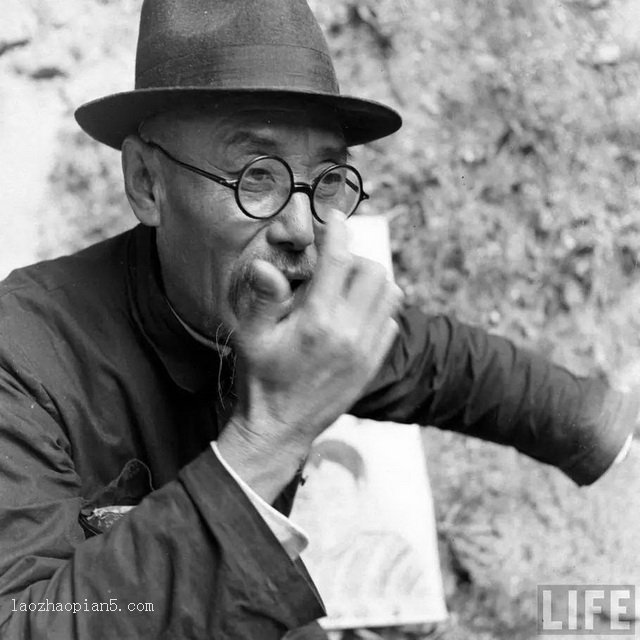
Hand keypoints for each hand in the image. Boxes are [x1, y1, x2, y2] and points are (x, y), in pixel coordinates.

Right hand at [217, 212, 400, 501]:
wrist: (280, 429)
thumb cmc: (260, 380)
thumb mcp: (251, 338)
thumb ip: (263, 298)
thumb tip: (267, 265)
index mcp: (318, 321)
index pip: (338, 259)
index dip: (336, 230)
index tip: (332, 218)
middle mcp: (350, 333)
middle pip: (373, 271)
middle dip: (354, 258)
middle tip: (331, 264)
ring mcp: (366, 350)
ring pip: (389, 295)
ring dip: (370, 281)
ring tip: (345, 286)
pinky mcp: (372, 364)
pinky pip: (391, 321)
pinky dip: (378, 308)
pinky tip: (353, 313)